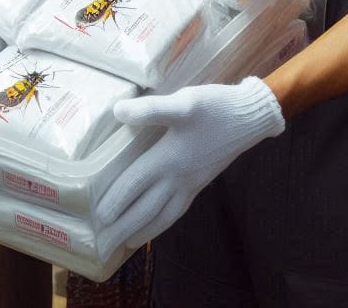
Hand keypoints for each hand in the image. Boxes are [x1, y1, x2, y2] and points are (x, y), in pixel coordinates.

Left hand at [95, 77, 284, 257]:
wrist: (250, 117)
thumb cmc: (215, 108)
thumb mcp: (183, 102)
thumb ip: (150, 110)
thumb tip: (117, 112)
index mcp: (168, 159)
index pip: (134, 185)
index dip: (115, 201)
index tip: (98, 219)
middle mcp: (178, 177)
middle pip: (146, 208)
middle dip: (124, 227)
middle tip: (105, 245)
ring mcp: (191, 183)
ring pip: (163, 215)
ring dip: (144, 230)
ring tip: (127, 243)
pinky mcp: (201, 181)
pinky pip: (177, 210)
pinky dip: (163, 222)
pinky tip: (159, 222)